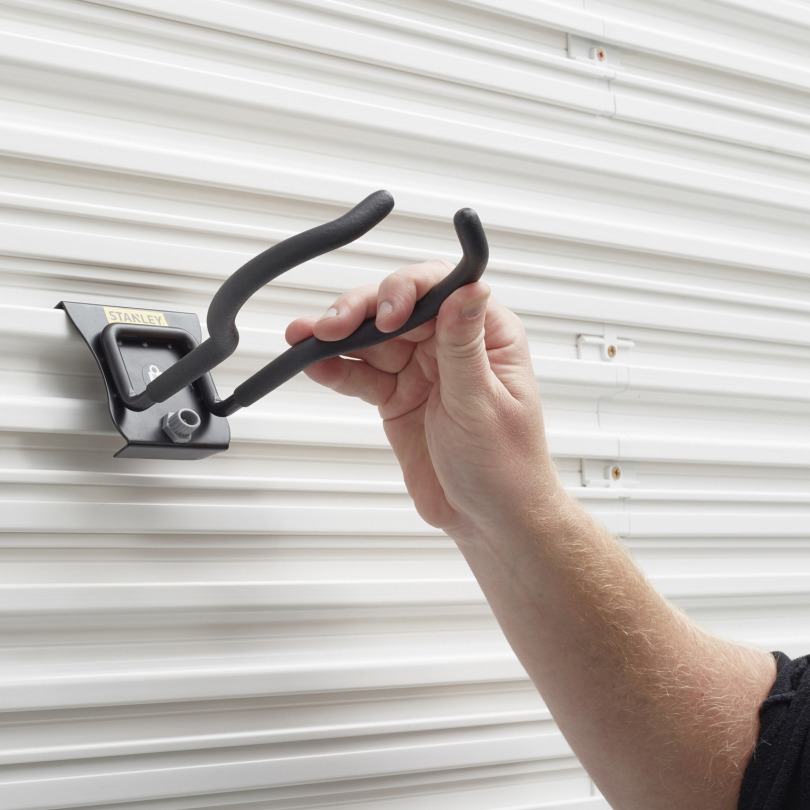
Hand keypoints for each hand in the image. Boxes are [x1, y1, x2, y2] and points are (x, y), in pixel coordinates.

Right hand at [286, 260, 562, 536]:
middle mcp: (451, 345)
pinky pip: (361, 375)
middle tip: (329, 328)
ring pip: (371, 339)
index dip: (407, 290)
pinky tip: (313, 365)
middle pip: (396, 308)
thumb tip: (467, 290)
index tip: (387, 314)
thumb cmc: (506, 466)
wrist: (490, 521)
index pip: (441, 288)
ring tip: (303, 339)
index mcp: (487, 335)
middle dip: (359, 313)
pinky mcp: (397, 397)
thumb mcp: (482, 403)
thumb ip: (464, 346)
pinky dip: (336, 370)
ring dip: (335, 337)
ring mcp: (420, 370)